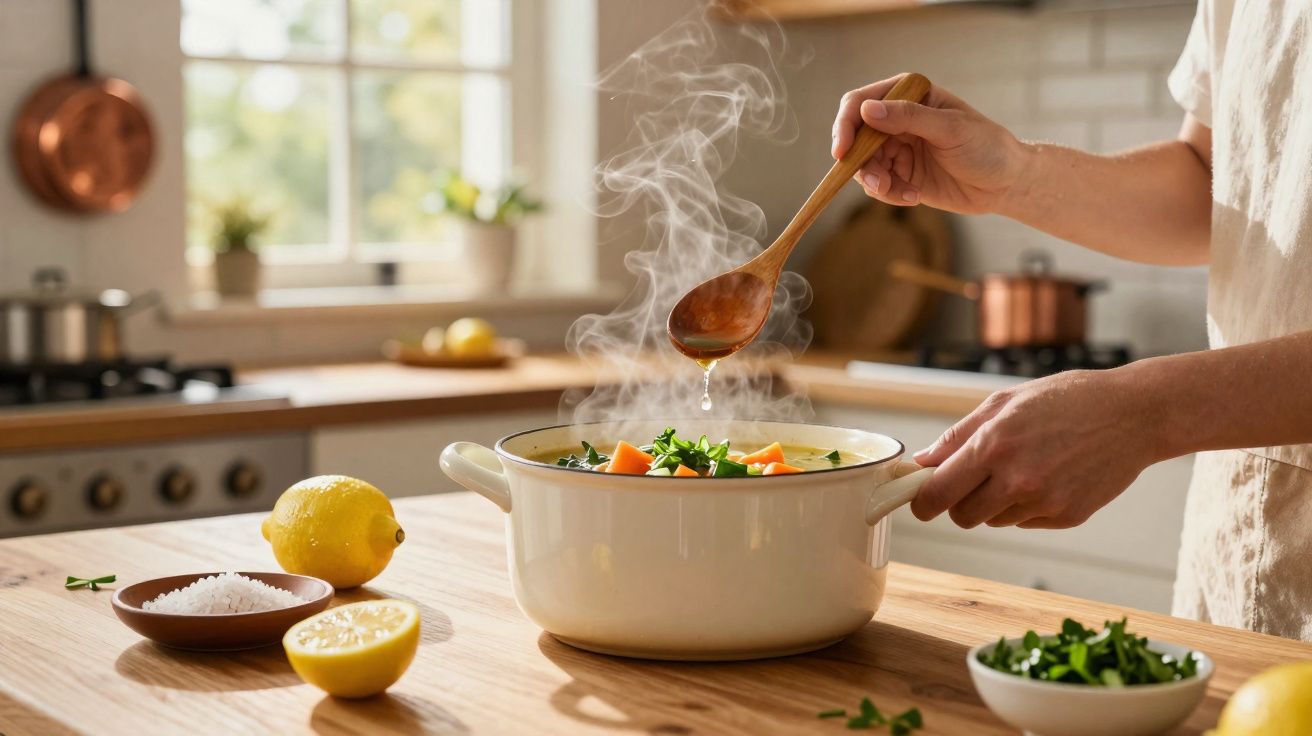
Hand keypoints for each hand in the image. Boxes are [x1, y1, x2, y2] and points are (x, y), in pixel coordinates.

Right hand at [832, 74, 1030, 214]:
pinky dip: (890, 194)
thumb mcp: (950, 129)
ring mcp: (897, 147)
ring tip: (902, 193)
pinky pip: (878, 185)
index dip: (846, 125)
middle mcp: (897, 119)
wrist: (1005, 183)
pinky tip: (914, 197)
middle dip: (861, 163)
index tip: (842, 152)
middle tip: (879, 184)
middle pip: (855, 138)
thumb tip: (867, 111)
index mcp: (908, 95)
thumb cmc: (987, 147)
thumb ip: (908, 117)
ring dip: (876, 182)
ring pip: (863, 165)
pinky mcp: (900, 174)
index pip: (860, 103)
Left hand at [908, 369, 1162, 528]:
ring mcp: (1044, 501)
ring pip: (994, 520)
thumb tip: (924, 462)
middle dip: (959, 502)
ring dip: (996, 502)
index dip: (922, 502)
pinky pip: (1025, 521)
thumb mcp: (1004, 402)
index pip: (938, 494)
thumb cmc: (1067, 399)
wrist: (1133, 414)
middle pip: (962, 517)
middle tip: (974, 480)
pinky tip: (1049, 476)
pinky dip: (1027, 506)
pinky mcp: (1067, 517)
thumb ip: (958, 436)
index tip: (920, 500)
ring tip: (1023, 467)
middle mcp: (1016, 479)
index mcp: (993, 445)